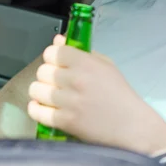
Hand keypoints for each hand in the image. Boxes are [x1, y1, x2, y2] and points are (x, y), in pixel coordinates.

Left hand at [27, 35, 165, 153]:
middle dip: (48, 75)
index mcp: (86, 64)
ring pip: (36, 89)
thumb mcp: (106, 66)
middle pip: (42, 70)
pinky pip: (36, 112)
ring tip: (51, 95)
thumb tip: (57, 40)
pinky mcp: (64, 122)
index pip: (53, 52)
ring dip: (41, 91)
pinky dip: (36, 109)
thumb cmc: (119, 93)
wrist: (130, 124)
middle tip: (57, 81)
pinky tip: (43, 107)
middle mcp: (75, 80)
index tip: (59, 63)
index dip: (53, 57)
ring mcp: (68, 102)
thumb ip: (82, 52)